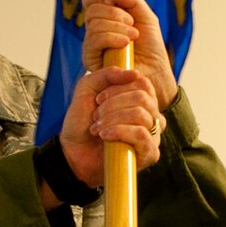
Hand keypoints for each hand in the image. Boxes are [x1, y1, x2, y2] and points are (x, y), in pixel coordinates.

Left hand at [54, 65, 160, 192]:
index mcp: (140, 100)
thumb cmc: (82, 121)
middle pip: (142, 98)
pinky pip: (142, 135)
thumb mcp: (88, 88)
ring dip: (112, 119)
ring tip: (97, 128)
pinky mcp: (150, 153)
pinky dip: (119, 132)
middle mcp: (150, 115)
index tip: (98, 99)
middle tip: (96, 115)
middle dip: (112, 105)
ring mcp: (152, 134)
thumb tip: (135, 73)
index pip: (143, 84)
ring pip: (141, 115)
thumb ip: (107, 74)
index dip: (118, 88)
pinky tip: (105, 136)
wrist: (73, 151)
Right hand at [82, 0, 178, 108]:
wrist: (155, 72)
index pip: (91, 0)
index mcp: (105, 18)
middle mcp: (95, 31)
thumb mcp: (146, 16)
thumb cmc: (151, 47)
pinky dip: (111, 38)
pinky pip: (93, 41)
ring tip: (133, 36)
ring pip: (93, 24)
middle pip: (92, 10)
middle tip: (132, 22)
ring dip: (116, 26)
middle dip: (114, 13)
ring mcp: (92, 46)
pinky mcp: (91, 60)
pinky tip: (125, 43)